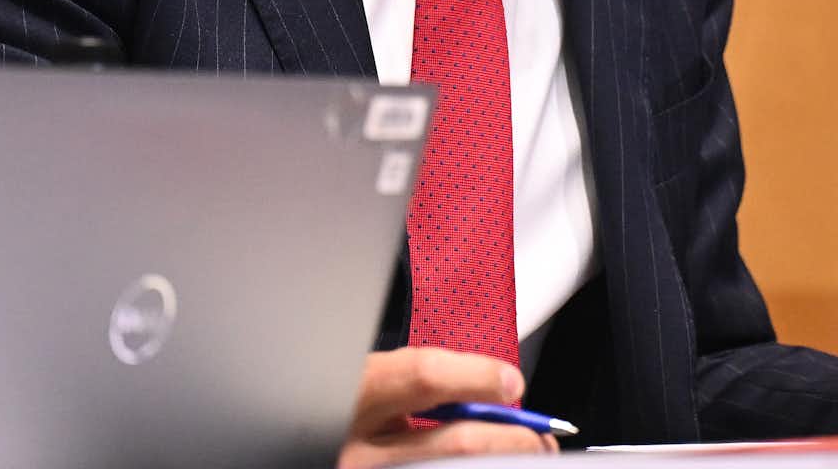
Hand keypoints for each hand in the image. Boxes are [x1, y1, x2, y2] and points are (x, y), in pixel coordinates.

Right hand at [340, 347, 554, 466]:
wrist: (296, 444)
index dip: (478, 377)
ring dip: (501, 463)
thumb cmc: (346, 409)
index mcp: (353, 396)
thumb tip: (503, 391)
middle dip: (512, 439)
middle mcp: (354, 451)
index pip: (424, 377)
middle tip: (541, 439)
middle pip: (455, 445)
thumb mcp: (372, 384)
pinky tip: (492, 466)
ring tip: (528, 455)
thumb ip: (425, 382)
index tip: (513, 383)